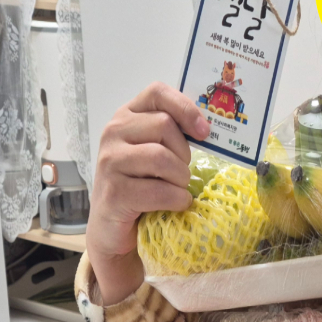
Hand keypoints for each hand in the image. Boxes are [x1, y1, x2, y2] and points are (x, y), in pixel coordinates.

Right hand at [86, 82, 209, 304]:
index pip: (157, 92)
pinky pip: (159, 190)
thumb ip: (173, 134)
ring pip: (161, 157)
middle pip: (164, 125)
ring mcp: (110, 162)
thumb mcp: (155, 153)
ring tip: (177, 189)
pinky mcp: (114, 192)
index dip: (185, 108)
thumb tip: (211, 128)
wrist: (114, 229)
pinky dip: (176, 199)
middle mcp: (113, 133)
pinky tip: (175, 204)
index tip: (204, 132)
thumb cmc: (142, 186)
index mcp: (126, 117)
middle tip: (180, 172)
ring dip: (180, 178)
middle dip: (183, 153)